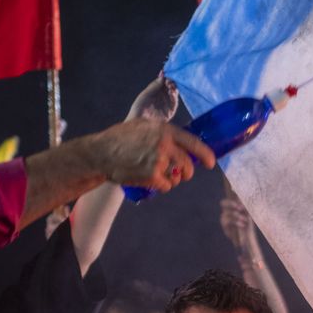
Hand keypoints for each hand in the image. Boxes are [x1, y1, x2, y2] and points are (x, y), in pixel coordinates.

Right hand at [91, 119, 214, 191]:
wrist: (102, 152)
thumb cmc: (120, 138)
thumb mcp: (143, 125)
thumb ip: (162, 132)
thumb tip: (179, 141)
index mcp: (165, 130)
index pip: (193, 143)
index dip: (205, 154)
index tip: (211, 163)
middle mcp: (165, 144)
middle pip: (188, 164)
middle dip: (187, 173)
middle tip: (182, 175)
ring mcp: (159, 160)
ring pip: (177, 177)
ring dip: (172, 180)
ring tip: (157, 175)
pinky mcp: (153, 175)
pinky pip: (166, 186)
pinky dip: (160, 186)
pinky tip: (150, 180)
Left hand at [126, 75, 178, 122]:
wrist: (140, 123)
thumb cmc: (139, 108)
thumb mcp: (145, 94)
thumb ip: (154, 86)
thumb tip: (162, 76)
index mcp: (154, 91)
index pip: (162, 81)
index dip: (165, 76)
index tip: (167, 72)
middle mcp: (161, 96)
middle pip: (169, 86)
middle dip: (171, 80)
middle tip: (170, 78)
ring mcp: (166, 103)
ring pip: (173, 92)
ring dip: (173, 86)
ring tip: (170, 84)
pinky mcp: (171, 110)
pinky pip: (175, 101)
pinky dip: (175, 95)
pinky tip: (172, 90)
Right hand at [219, 195, 262, 261]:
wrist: (248, 238)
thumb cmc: (249, 224)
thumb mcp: (248, 213)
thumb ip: (245, 205)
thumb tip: (241, 198)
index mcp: (232, 207)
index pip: (229, 197)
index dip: (231, 195)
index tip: (238, 197)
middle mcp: (226, 211)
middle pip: (223, 203)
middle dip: (231, 204)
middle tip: (240, 208)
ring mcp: (224, 219)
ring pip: (226, 213)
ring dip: (237, 215)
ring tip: (245, 220)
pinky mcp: (225, 227)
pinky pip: (227, 221)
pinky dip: (236, 222)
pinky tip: (243, 224)